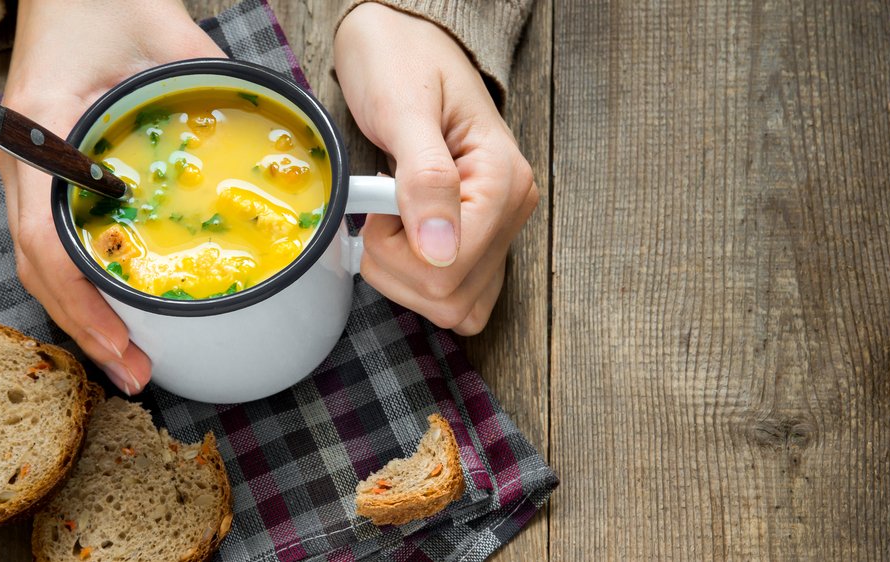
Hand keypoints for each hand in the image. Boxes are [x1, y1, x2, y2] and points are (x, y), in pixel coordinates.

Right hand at [0, 0, 225, 393]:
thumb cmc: (103, 1)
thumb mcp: (168, 37)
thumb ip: (218, 81)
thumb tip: (283, 127)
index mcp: (42, 130)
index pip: (45, 239)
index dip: (81, 303)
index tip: (122, 343)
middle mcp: (24, 158)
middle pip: (38, 267)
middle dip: (85, 328)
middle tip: (135, 372)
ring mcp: (31, 167)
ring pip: (42, 260)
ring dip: (82, 312)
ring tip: (126, 354)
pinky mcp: (48, 172)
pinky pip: (55, 238)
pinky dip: (82, 280)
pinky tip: (114, 304)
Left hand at [334, 4, 536, 334]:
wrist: (402, 40)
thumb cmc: (400, 62)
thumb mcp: (403, 110)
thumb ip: (424, 179)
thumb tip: (438, 251)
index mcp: (504, 180)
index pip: (451, 267)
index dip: (398, 250)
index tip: (379, 203)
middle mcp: (511, 211)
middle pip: (451, 298)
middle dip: (396, 267)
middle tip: (380, 211)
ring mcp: (497, 230)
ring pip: (454, 308)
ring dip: (403, 279)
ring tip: (390, 221)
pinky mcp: (478, 241)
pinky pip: (456, 297)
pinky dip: (417, 283)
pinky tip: (401, 241)